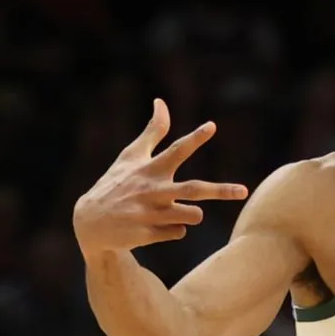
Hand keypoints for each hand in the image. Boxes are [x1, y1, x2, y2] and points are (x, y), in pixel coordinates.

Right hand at [73, 99, 247, 255]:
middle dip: (221, 191)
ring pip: (192, 215)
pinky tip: (156, 226)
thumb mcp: (131, 157)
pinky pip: (179, 233)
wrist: (90, 223)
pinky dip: (175, 230)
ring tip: (177, 212)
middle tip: (244, 191)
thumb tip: (161, 101)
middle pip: (193, 189)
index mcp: (149, 169)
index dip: (195, 138)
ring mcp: (149, 213)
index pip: (176, 150)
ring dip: (193, 214)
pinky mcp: (147, 234)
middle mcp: (151, 190)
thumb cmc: (116, 184)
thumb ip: (153, 132)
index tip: (212, 126)